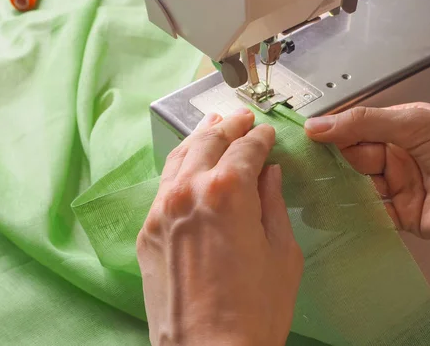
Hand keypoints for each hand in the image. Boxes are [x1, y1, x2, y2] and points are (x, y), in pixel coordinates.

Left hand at [137, 108, 302, 345]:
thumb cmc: (254, 310)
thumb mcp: (281, 252)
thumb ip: (273, 203)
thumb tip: (269, 174)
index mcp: (228, 191)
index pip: (245, 148)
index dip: (259, 138)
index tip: (266, 134)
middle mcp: (189, 191)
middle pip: (208, 142)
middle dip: (228, 126)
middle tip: (241, 118)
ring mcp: (162, 209)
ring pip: (180, 157)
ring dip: (200, 137)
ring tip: (213, 124)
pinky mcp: (148, 231)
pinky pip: (165, 186)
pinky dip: (181, 167)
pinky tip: (190, 164)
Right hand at [305, 103, 429, 246]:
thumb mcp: (415, 124)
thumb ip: (364, 123)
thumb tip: (317, 124)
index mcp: (398, 129)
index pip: (352, 130)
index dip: (328, 136)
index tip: (301, 142)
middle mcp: (395, 157)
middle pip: (350, 160)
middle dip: (329, 166)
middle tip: (301, 172)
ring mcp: (398, 188)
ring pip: (356, 188)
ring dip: (336, 191)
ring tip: (308, 194)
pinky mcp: (402, 218)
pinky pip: (371, 215)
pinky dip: (352, 215)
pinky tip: (328, 214)